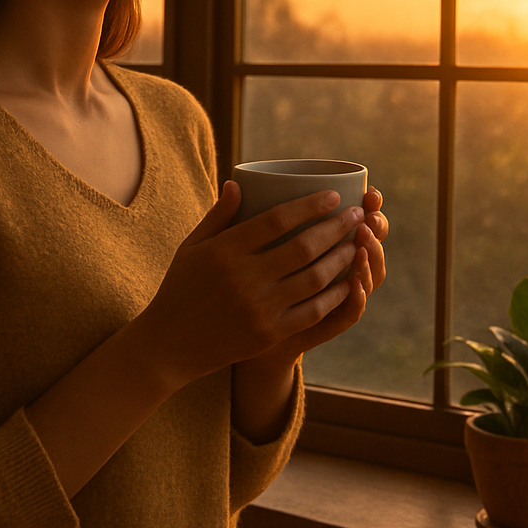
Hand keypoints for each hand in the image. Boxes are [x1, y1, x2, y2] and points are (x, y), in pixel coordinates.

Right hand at [136, 181, 366, 387]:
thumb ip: (218, 216)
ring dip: (342, 258)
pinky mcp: (269, 334)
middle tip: (358, 215)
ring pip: (314, 278)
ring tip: (357, 243)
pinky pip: (312, 311)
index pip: (276, 220)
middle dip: (337, 228)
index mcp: (223, 251)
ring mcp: (258, 308)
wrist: (169, 345)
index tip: (334, 196)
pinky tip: (349, 281)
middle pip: (303, 247)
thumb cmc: (180, 289)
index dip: (309, 206)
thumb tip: (238, 182)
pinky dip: (335, 295)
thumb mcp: (190, 247)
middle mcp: (243, 278)